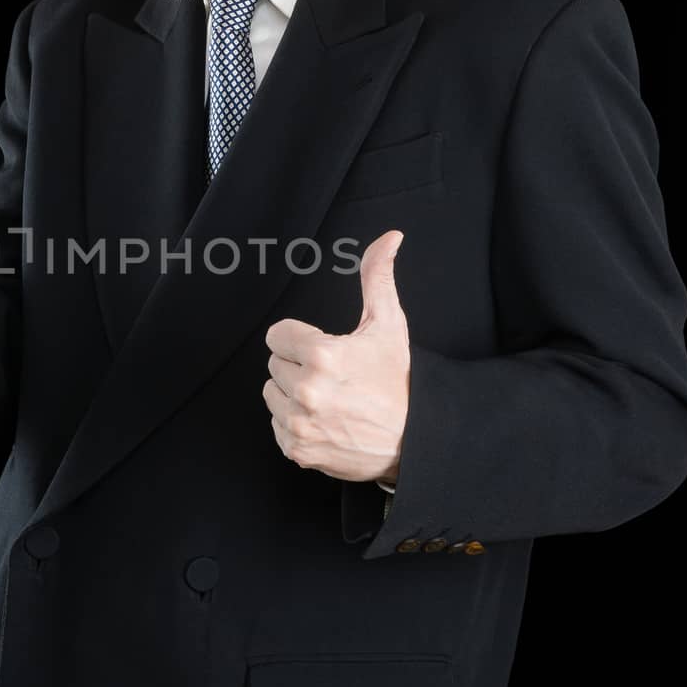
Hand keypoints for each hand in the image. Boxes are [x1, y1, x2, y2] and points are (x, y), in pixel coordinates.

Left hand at [262, 229, 409, 483]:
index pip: (277, 336)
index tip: (323, 350)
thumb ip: (377, 277)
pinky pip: (277, 426)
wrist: (414, 441)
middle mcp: (306, 391)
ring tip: (330, 399)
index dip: (300, 340)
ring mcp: (300, 423)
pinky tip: (326, 421)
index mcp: (322, 355)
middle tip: (334, 377)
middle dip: (299, 366)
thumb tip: (389, 237)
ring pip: (272, 395)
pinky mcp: (298, 449)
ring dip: (293, 395)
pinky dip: (296, 424)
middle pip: (275, 365)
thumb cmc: (400, 381)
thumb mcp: (390, 325)